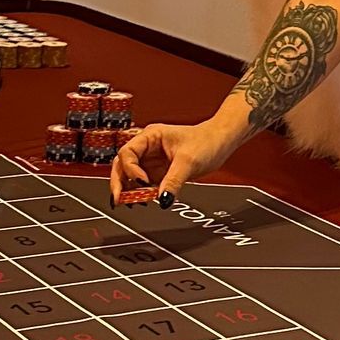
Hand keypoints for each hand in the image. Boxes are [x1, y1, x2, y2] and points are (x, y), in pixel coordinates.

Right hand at [109, 115, 239, 207]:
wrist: (221, 142)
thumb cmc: (206, 141)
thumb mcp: (189, 162)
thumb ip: (173, 182)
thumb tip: (162, 200)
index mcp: (150, 136)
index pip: (128, 153)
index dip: (131, 170)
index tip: (143, 183)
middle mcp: (147, 147)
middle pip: (122, 164)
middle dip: (119, 182)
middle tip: (118, 200)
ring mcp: (152, 160)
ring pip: (131, 176)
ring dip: (128, 189)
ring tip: (132, 203)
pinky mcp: (159, 171)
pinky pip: (143, 184)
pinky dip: (140, 193)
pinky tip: (143, 201)